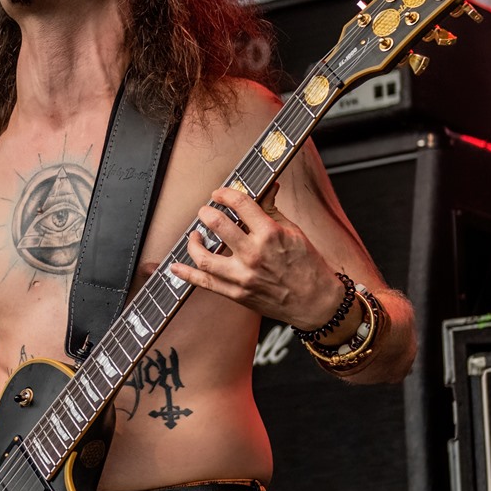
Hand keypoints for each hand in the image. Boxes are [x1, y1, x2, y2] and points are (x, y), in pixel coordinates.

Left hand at [171, 184, 347, 328]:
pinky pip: (205, 284)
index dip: (225, 194)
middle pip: (218, 225)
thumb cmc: (308, 266)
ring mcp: (243, 276)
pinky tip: (175, 267)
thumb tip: (267, 188)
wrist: (315, 301)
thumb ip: (273, 210)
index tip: (219, 194)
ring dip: (194, 242)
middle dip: (206, 213)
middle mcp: (254, 254)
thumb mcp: (294, 231)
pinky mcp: (237, 294)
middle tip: (205, 212)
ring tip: (195, 235)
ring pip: (205, 257)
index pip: (240, 203)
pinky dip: (186, 274)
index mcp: (270, 233)